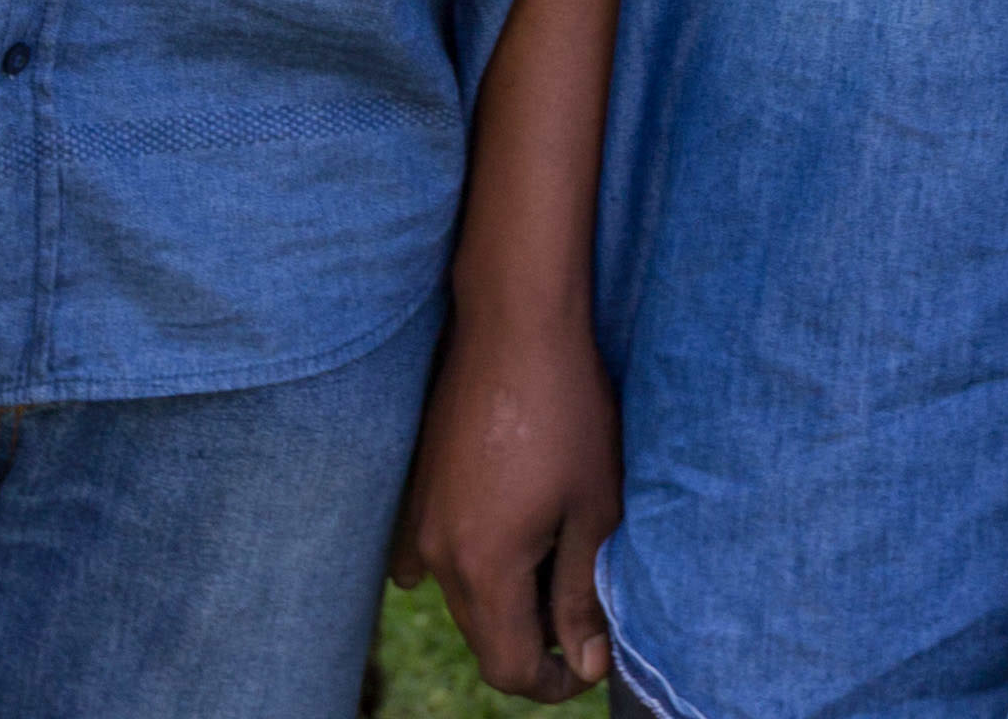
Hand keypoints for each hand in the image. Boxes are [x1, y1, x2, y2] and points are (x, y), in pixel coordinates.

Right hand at [391, 307, 621, 700]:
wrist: (515, 325)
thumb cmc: (567, 412)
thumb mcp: (593, 510)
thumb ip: (583, 595)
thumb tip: (587, 664)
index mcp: (484, 568)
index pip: (509, 669)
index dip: (554, 682)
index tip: (588, 659)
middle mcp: (437, 555)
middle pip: (483, 637)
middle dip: (533, 638)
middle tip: (582, 599)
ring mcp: (417, 520)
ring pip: (461, 596)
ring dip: (504, 597)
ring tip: (553, 550)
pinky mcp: (414, 489)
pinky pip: (432, 555)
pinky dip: (468, 561)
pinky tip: (505, 528)